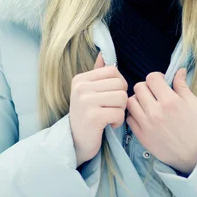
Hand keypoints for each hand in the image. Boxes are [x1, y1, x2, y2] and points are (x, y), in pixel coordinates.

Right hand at [69, 52, 127, 166]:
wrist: (75, 141)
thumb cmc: (86, 116)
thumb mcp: (88, 92)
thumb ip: (97, 73)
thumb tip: (104, 54)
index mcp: (80, 79)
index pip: (113, 71)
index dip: (119, 84)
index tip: (111, 96)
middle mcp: (81, 88)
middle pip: (120, 84)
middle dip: (121, 99)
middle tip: (110, 108)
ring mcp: (86, 102)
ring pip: (122, 98)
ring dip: (120, 110)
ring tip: (109, 116)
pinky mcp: (93, 117)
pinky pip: (119, 113)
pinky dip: (118, 121)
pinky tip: (108, 124)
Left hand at [126, 68, 196, 173]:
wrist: (196, 155)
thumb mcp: (196, 104)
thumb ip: (183, 87)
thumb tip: (179, 71)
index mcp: (170, 101)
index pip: (152, 78)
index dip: (157, 77)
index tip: (161, 83)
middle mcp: (155, 111)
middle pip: (139, 87)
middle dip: (147, 87)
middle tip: (154, 93)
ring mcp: (146, 124)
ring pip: (130, 102)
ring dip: (138, 100)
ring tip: (147, 104)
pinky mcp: (141, 136)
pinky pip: (129, 118)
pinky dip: (134, 114)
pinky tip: (144, 116)